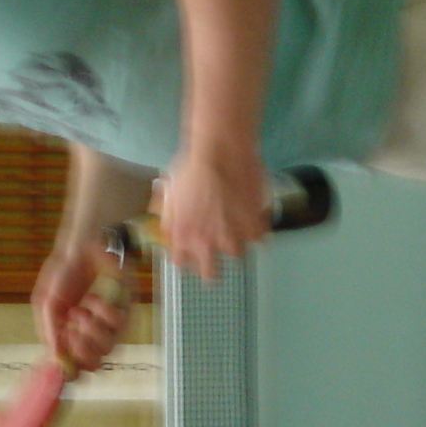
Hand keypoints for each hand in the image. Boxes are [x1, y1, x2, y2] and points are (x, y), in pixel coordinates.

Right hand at [33, 240, 131, 369]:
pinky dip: (101, 313)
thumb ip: (50, 330)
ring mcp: (112, 324)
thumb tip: (54, 357)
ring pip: (108, 349)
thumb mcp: (47, 302)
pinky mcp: (127, 309)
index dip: (71, 367)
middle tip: (70, 333)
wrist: (82, 246)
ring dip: (89, 331)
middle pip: (95, 364)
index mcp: (74, 334)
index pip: (77, 365)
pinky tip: (91, 299)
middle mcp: (94, 333)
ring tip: (78, 310)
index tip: (63, 358)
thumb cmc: (64, 273)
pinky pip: (118, 324)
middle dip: (81, 353)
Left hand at [155, 145, 271, 282]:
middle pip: (211, 274)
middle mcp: (207, 243)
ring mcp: (233, 237)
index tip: (192, 250)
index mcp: (182, 236)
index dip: (187, 256)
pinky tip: (253, 218)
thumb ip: (168, 217)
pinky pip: (259, 238)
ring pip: (237, 255)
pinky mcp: (255, 227)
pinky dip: (257, 231)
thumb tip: (166, 231)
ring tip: (236, 228)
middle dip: (213, 266)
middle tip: (217, 251)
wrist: (221, 152)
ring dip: (236, 244)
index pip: (182, 263)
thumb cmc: (192, 167)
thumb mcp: (169, 192)